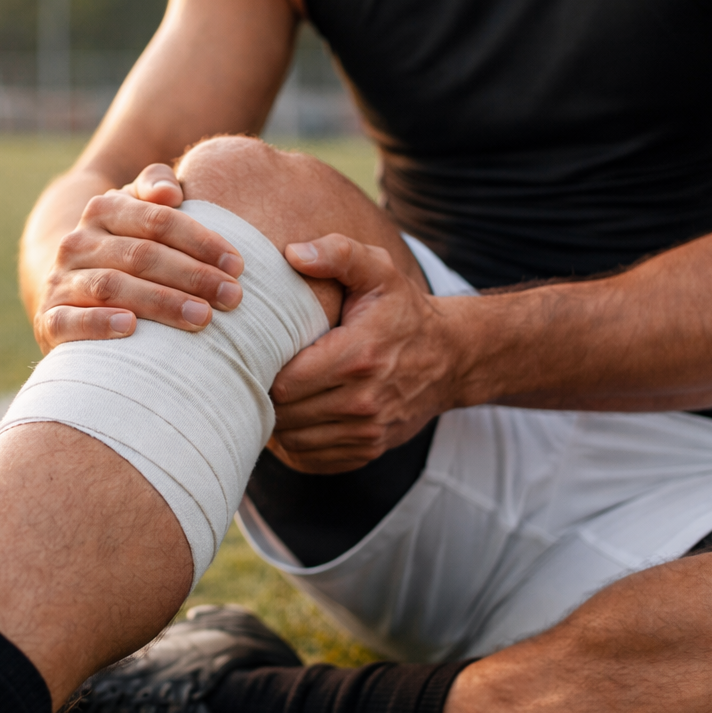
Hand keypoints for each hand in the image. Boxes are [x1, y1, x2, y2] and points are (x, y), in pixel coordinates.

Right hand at [34, 164, 245, 353]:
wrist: (71, 287)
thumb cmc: (126, 247)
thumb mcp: (139, 210)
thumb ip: (156, 185)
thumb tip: (169, 192)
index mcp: (103, 209)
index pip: (158, 220)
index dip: (201, 241)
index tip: (239, 265)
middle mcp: (78, 241)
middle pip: (142, 255)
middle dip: (193, 276)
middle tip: (233, 297)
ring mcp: (61, 280)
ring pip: (112, 286)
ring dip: (161, 302)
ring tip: (203, 317)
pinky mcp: (50, 318)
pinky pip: (70, 321)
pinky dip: (99, 323)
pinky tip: (130, 328)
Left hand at [268, 234, 461, 473]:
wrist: (452, 357)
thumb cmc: (404, 311)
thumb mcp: (378, 270)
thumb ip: (337, 253)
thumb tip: (292, 254)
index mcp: (358, 356)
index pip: (285, 382)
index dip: (263, 370)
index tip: (259, 355)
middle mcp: (364, 400)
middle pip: (285, 414)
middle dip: (266, 396)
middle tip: (259, 374)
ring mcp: (368, 431)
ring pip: (295, 440)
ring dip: (278, 422)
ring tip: (275, 395)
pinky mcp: (369, 450)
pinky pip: (313, 459)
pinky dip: (296, 445)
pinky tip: (295, 419)